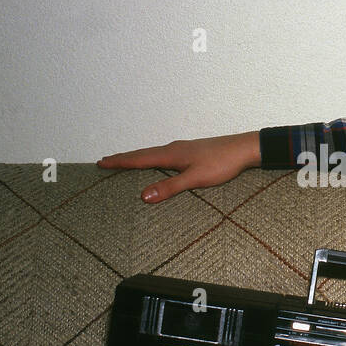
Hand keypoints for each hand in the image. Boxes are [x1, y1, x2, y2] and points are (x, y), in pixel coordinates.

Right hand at [97, 131, 261, 202]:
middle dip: (123, 158)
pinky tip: (156, 163)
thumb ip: (170, 187)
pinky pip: (163, 155)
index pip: (138, 159)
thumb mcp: (195, 179)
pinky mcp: (191, 152)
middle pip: (142, 154)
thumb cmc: (222, 163)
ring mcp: (182, 149)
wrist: (244, 149)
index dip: (119, 161)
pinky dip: (151, 159)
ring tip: (124, 162)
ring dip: (136, 158)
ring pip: (152, 154)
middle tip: (105, 161)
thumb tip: (143, 196)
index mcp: (170, 154)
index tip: (101, 162)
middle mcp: (173, 149)